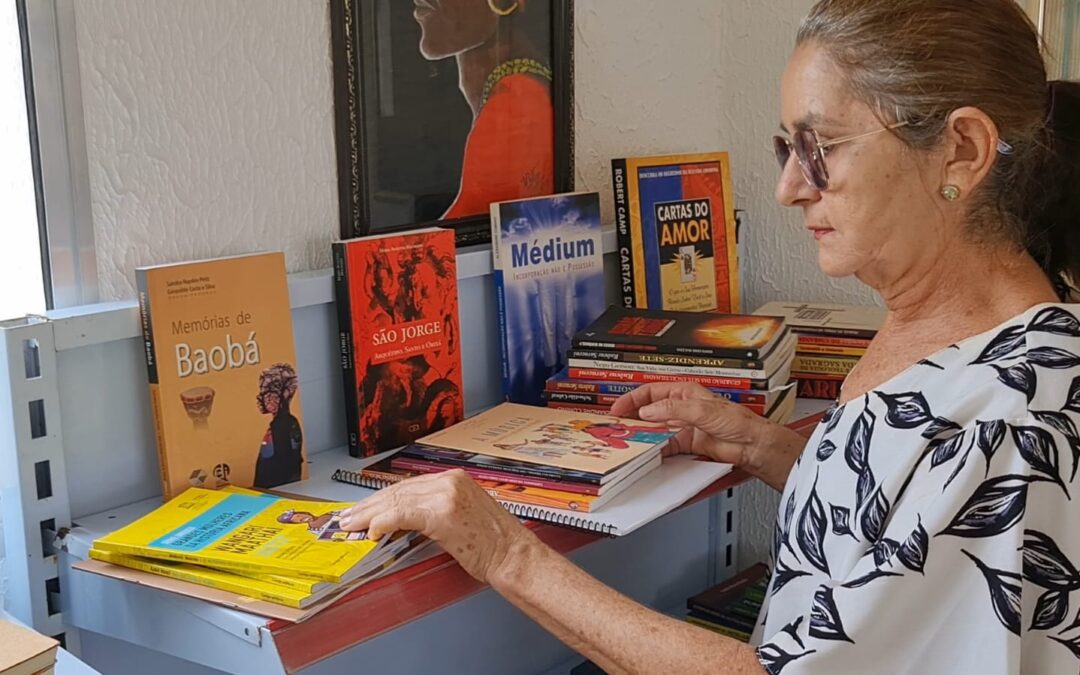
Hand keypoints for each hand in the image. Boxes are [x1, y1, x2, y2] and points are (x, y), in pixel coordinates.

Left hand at [338, 470, 537, 582]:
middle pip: (398, 490)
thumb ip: (436, 511)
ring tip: (352, 526)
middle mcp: (450, 481)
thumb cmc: (494, 544)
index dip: (382, 498)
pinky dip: (383, 522)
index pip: (408, 486)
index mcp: (456, 478)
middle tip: (349, 517)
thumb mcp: (463, 516)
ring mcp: (446, 495)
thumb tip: (404, 520)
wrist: (513, 556)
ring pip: (396, 500)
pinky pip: (402, 514)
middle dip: (370, 505)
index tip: (366, 508)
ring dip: (369, 515)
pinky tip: (373, 531)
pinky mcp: (442, 514)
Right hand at [609, 381, 767, 467]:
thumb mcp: (701, 409)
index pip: (651, 392)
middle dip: (633, 417)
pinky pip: (664, 446)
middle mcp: (681, 408)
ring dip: (642, 434)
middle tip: (617, 426)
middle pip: (649, 411)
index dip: (632, 399)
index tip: (618, 408)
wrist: (751, 445)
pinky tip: (647, 452)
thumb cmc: (737, 421)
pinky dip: (654, 449)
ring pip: (655, 429)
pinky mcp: (686, 443)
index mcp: (684, 392)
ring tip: (628, 440)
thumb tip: (649, 411)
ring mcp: (682, 426)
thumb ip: (673, 409)